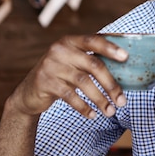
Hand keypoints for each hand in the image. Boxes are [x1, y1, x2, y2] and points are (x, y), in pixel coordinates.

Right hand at [9, 34, 127, 118]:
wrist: (28, 93)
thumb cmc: (60, 76)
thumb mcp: (72, 63)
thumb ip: (91, 61)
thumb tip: (125, 68)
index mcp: (70, 41)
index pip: (93, 40)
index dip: (110, 48)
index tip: (126, 57)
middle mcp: (60, 50)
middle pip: (93, 64)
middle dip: (111, 84)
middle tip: (122, 101)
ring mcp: (51, 65)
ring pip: (83, 82)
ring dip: (100, 99)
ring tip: (110, 111)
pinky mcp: (45, 82)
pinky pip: (70, 96)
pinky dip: (84, 107)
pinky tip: (93, 115)